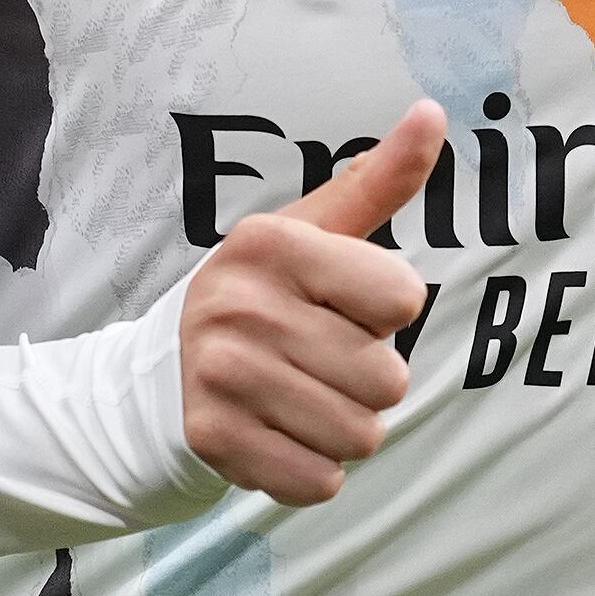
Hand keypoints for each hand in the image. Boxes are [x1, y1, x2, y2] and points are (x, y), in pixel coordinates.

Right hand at [178, 100, 445, 504]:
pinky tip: (280, 436)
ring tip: (302, 400)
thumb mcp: (315, 231)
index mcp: (272, 244)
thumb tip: (433, 113)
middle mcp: (240, 304)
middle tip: (321, 362)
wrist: (161, 375)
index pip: (403, 299)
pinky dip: (313, 471)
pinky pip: (318, 481)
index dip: (387, 312)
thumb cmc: (267, 295)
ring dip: (345, 429)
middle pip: (387, 378)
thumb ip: (379, 181)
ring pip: (359, 436)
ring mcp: (220, 374)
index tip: (343, 305)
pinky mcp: (212, 439)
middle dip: (370, 382)